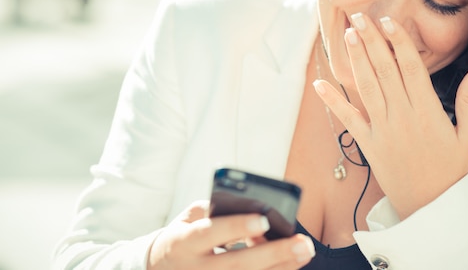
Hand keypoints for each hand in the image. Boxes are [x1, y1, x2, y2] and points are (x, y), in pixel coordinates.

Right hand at [148, 200, 314, 269]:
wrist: (159, 269)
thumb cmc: (183, 235)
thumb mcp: (190, 217)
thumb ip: (217, 210)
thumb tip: (256, 209)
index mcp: (183, 242)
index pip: (211, 233)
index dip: (237, 226)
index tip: (265, 219)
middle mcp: (194, 269)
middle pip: (238, 264)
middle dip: (273, 253)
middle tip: (302, 242)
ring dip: (280, 268)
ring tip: (303, 252)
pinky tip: (289, 266)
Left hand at [314, 14, 467, 218]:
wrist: (429, 207)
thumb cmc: (451, 171)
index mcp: (428, 111)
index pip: (411, 68)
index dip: (399, 42)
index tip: (389, 21)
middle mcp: (402, 116)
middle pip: (384, 70)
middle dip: (371, 42)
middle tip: (360, 17)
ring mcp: (382, 130)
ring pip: (366, 87)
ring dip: (356, 60)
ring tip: (348, 35)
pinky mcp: (367, 144)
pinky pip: (348, 119)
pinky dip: (333, 101)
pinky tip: (320, 83)